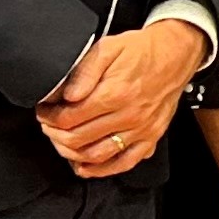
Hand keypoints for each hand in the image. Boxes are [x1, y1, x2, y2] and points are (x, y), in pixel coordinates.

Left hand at [37, 20, 206, 177]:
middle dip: (55, 134)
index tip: (43, 112)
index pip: (69, 118)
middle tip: (48, 125)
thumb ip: (84, 71)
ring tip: (62, 141)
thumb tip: (67, 95)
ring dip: (72, 153)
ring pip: (96, 155)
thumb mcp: (108, 48)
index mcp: (115, 93)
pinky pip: (124, 163)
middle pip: (78, 139)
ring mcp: (141, 130)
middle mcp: (128, 116)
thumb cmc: (141, 51)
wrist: (175, 55)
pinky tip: (86, 166)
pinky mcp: (150, 138)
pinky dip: (102, 170)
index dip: (49, 117)